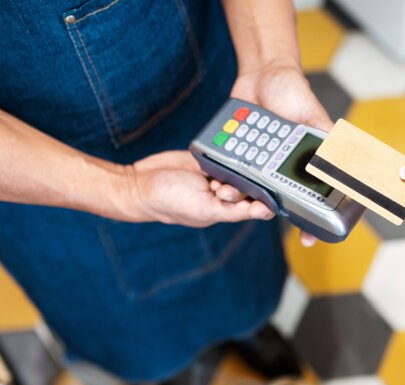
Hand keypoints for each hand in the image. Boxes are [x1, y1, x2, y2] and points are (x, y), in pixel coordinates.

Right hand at [119, 151, 273, 225]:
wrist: (141, 183)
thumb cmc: (170, 203)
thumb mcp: (204, 210)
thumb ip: (234, 211)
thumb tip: (263, 211)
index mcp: (228, 210)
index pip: (259, 204)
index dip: (263, 198)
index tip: (259, 192)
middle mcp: (225, 194)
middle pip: (251, 182)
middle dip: (241, 182)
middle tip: (219, 186)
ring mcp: (217, 175)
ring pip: (239, 166)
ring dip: (231, 167)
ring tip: (211, 178)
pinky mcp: (208, 159)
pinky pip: (224, 153)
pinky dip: (223, 153)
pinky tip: (215, 155)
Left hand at [232, 62, 331, 246]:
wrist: (263, 72)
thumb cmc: (295, 95)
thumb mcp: (315, 118)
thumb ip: (328, 141)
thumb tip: (348, 162)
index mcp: (299, 164)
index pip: (305, 197)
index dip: (307, 220)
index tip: (308, 238)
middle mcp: (276, 167)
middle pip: (270, 196)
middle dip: (263, 206)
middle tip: (258, 209)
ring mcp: (254, 160)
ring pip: (246, 186)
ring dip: (237, 193)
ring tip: (227, 191)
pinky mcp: (234, 151)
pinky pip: (227, 168)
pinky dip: (222, 174)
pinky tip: (216, 178)